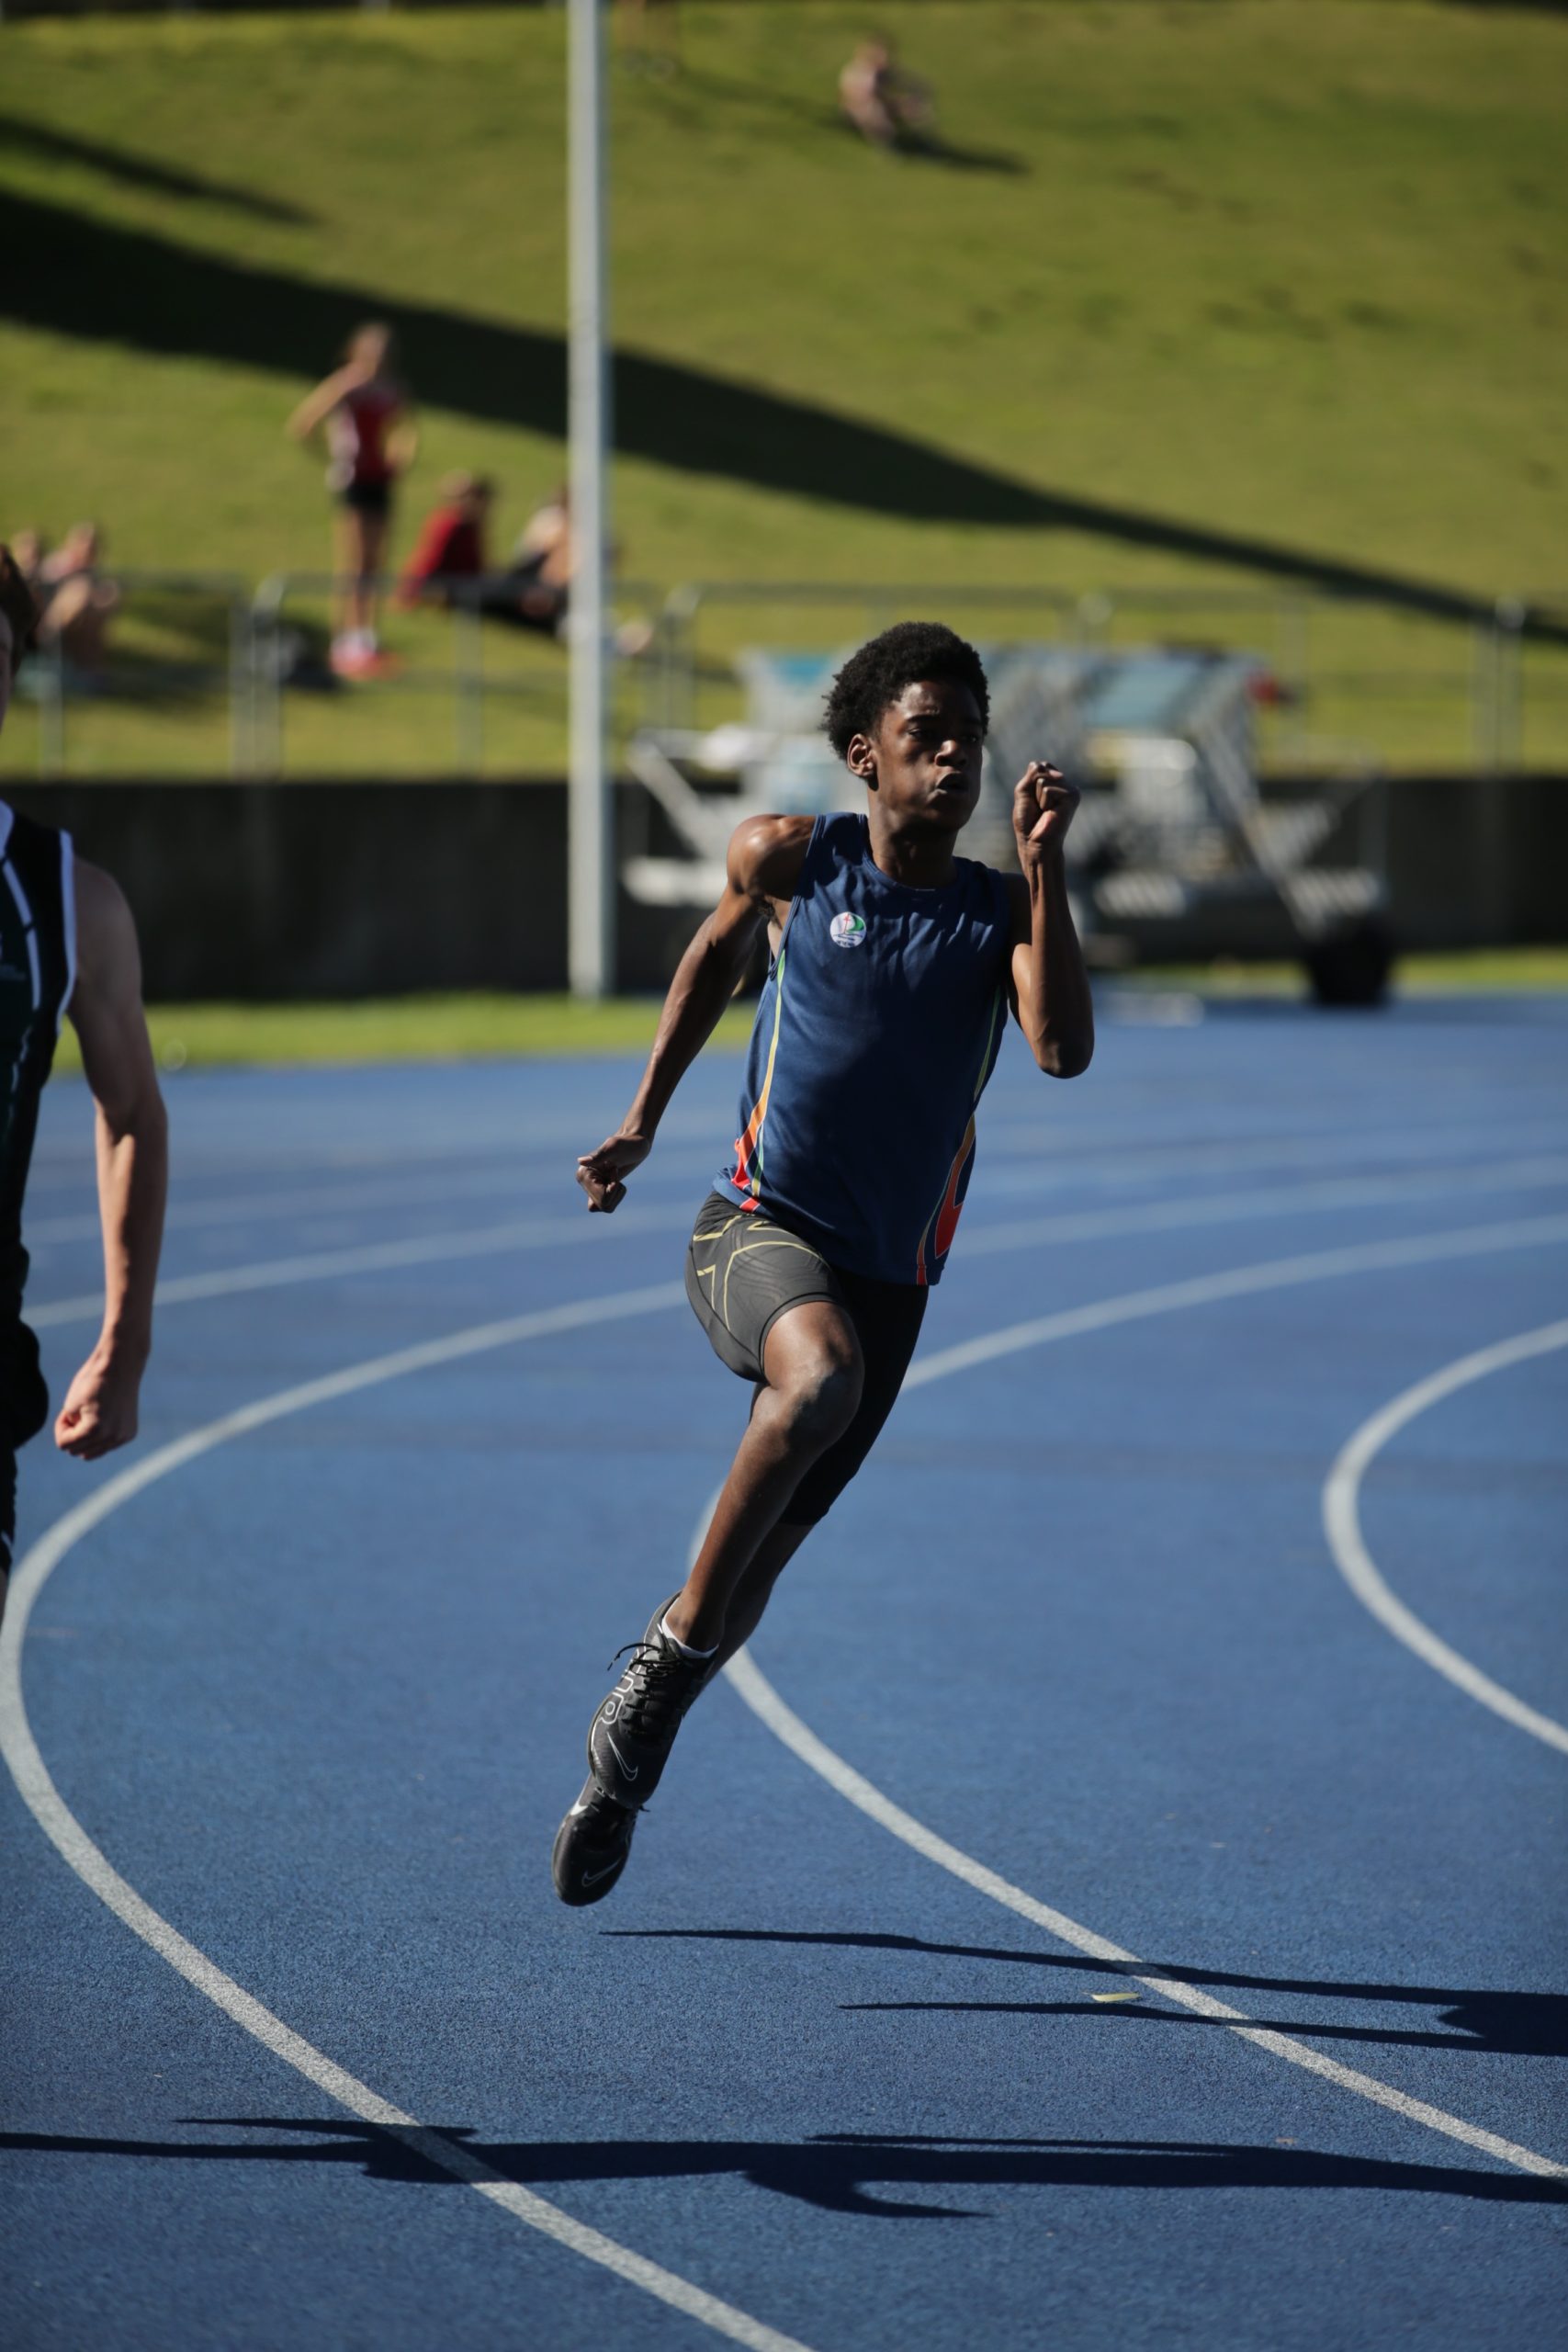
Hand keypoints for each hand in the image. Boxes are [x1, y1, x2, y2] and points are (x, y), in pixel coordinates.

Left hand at [54, 1344, 143, 1460]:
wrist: (121, 1366)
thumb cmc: (92, 1381)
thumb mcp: (70, 1406)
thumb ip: (71, 1431)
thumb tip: (81, 1447)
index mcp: (94, 1430)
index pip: (63, 1445)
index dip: (61, 1427)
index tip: (67, 1410)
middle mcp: (112, 1438)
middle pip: (78, 1452)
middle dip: (73, 1435)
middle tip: (79, 1413)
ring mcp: (123, 1437)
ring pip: (93, 1452)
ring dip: (86, 1438)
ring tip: (90, 1416)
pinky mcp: (130, 1434)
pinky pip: (107, 1445)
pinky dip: (101, 1436)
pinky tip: (105, 1417)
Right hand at [576, 1128, 652, 1212]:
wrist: (636, 1143)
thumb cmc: (627, 1143)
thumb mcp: (614, 1148)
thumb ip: (598, 1156)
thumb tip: (580, 1161)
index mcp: (583, 1173)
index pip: (600, 1198)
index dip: (613, 1187)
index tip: (614, 1170)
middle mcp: (584, 1182)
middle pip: (602, 1206)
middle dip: (615, 1192)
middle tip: (616, 1174)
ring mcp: (592, 1187)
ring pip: (605, 1207)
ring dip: (616, 1195)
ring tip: (616, 1178)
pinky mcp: (600, 1191)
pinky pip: (607, 1207)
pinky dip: (616, 1197)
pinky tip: (617, 1183)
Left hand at [1012, 761, 1078, 866]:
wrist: (1035, 842)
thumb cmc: (1028, 821)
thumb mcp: (1023, 791)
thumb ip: (1031, 774)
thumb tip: (1041, 764)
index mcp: (1054, 781)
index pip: (1038, 765)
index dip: (1029, 783)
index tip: (1033, 800)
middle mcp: (1064, 783)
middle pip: (1041, 769)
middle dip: (1032, 790)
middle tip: (1039, 808)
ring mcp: (1070, 789)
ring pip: (1043, 779)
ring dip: (1038, 798)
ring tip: (1044, 811)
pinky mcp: (1073, 796)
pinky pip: (1047, 789)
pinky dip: (1043, 802)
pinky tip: (1050, 812)